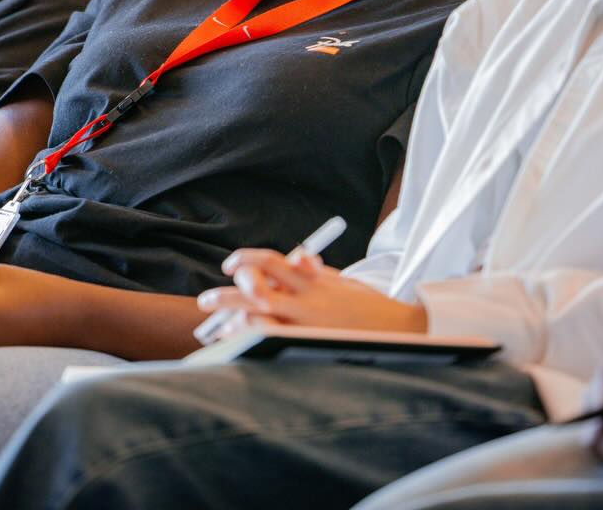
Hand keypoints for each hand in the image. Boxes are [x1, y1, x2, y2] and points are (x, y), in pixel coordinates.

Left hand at [196, 248, 427, 332]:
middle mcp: (305, 299)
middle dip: (224, 297)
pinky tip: (238, 343)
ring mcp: (307, 325)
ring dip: (232, 322)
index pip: (270, 261)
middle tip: (205, 302)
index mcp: (312, 278)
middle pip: (253, 290)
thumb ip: (310, 272)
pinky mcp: (311, 344)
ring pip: (257, 319)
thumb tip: (290, 259)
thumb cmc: (364, 305)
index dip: (245, 259)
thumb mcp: (337, 280)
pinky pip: (272, 342)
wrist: (398, 331)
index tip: (230, 265)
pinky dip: (251, 341)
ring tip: (216, 327)